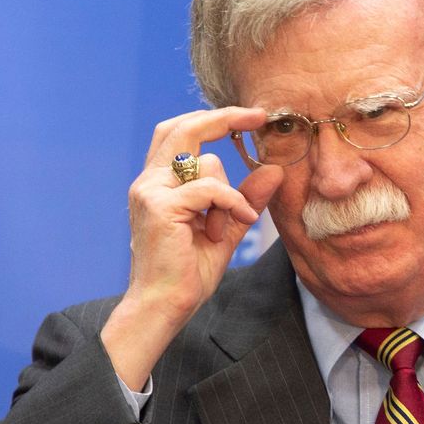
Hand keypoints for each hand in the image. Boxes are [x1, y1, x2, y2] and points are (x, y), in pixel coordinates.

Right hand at [100, 107, 282, 386]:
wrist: (164, 306)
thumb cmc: (187, 273)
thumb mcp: (226, 229)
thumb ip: (246, 199)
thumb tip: (274, 170)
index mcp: (158, 184)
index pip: (180, 133)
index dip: (214, 118)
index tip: (251, 116)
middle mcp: (149, 182)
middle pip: (182, 128)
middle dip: (222, 118)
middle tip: (258, 117)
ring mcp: (150, 192)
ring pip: (203, 163)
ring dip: (227, 194)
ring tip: (222, 230)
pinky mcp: (161, 207)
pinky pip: (209, 188)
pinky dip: (231, 202)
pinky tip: (239, 223)